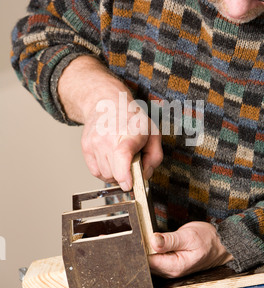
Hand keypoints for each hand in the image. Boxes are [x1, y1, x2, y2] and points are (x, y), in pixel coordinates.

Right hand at [58, 56, 162, 189]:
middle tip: (130, 164)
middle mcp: (108, 138)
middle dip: (125, 175)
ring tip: (120, 160)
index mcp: (128, 134)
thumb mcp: (153, 134)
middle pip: (114, 173)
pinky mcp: (85, 147)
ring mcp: (94, 143)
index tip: (128, 184)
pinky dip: (104, 171)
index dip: (124, 175)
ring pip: (104, 175)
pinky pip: (95, 172)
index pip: (121, 156)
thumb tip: (144, 176)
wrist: (107, 103)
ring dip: (114, 174)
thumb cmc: (132, 119)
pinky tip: (111, 160)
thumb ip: (154, 157)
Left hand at [148, 221, 232, 277]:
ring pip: (151, 262)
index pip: (149, 261)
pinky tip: (155, 242)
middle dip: (143, 249)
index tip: (139, 237)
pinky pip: (157, 259)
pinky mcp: (172, 264)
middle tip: (142, 234)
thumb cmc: (208, 240)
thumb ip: (169, 240)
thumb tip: (153, 240)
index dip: (142, 248)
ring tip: (148, 236)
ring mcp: (171, 269)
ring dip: (148, 250)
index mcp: (175, 266)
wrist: (221, 245)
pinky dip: (154, 251)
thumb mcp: (189, 235)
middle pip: (148, 263)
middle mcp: (172, 271)